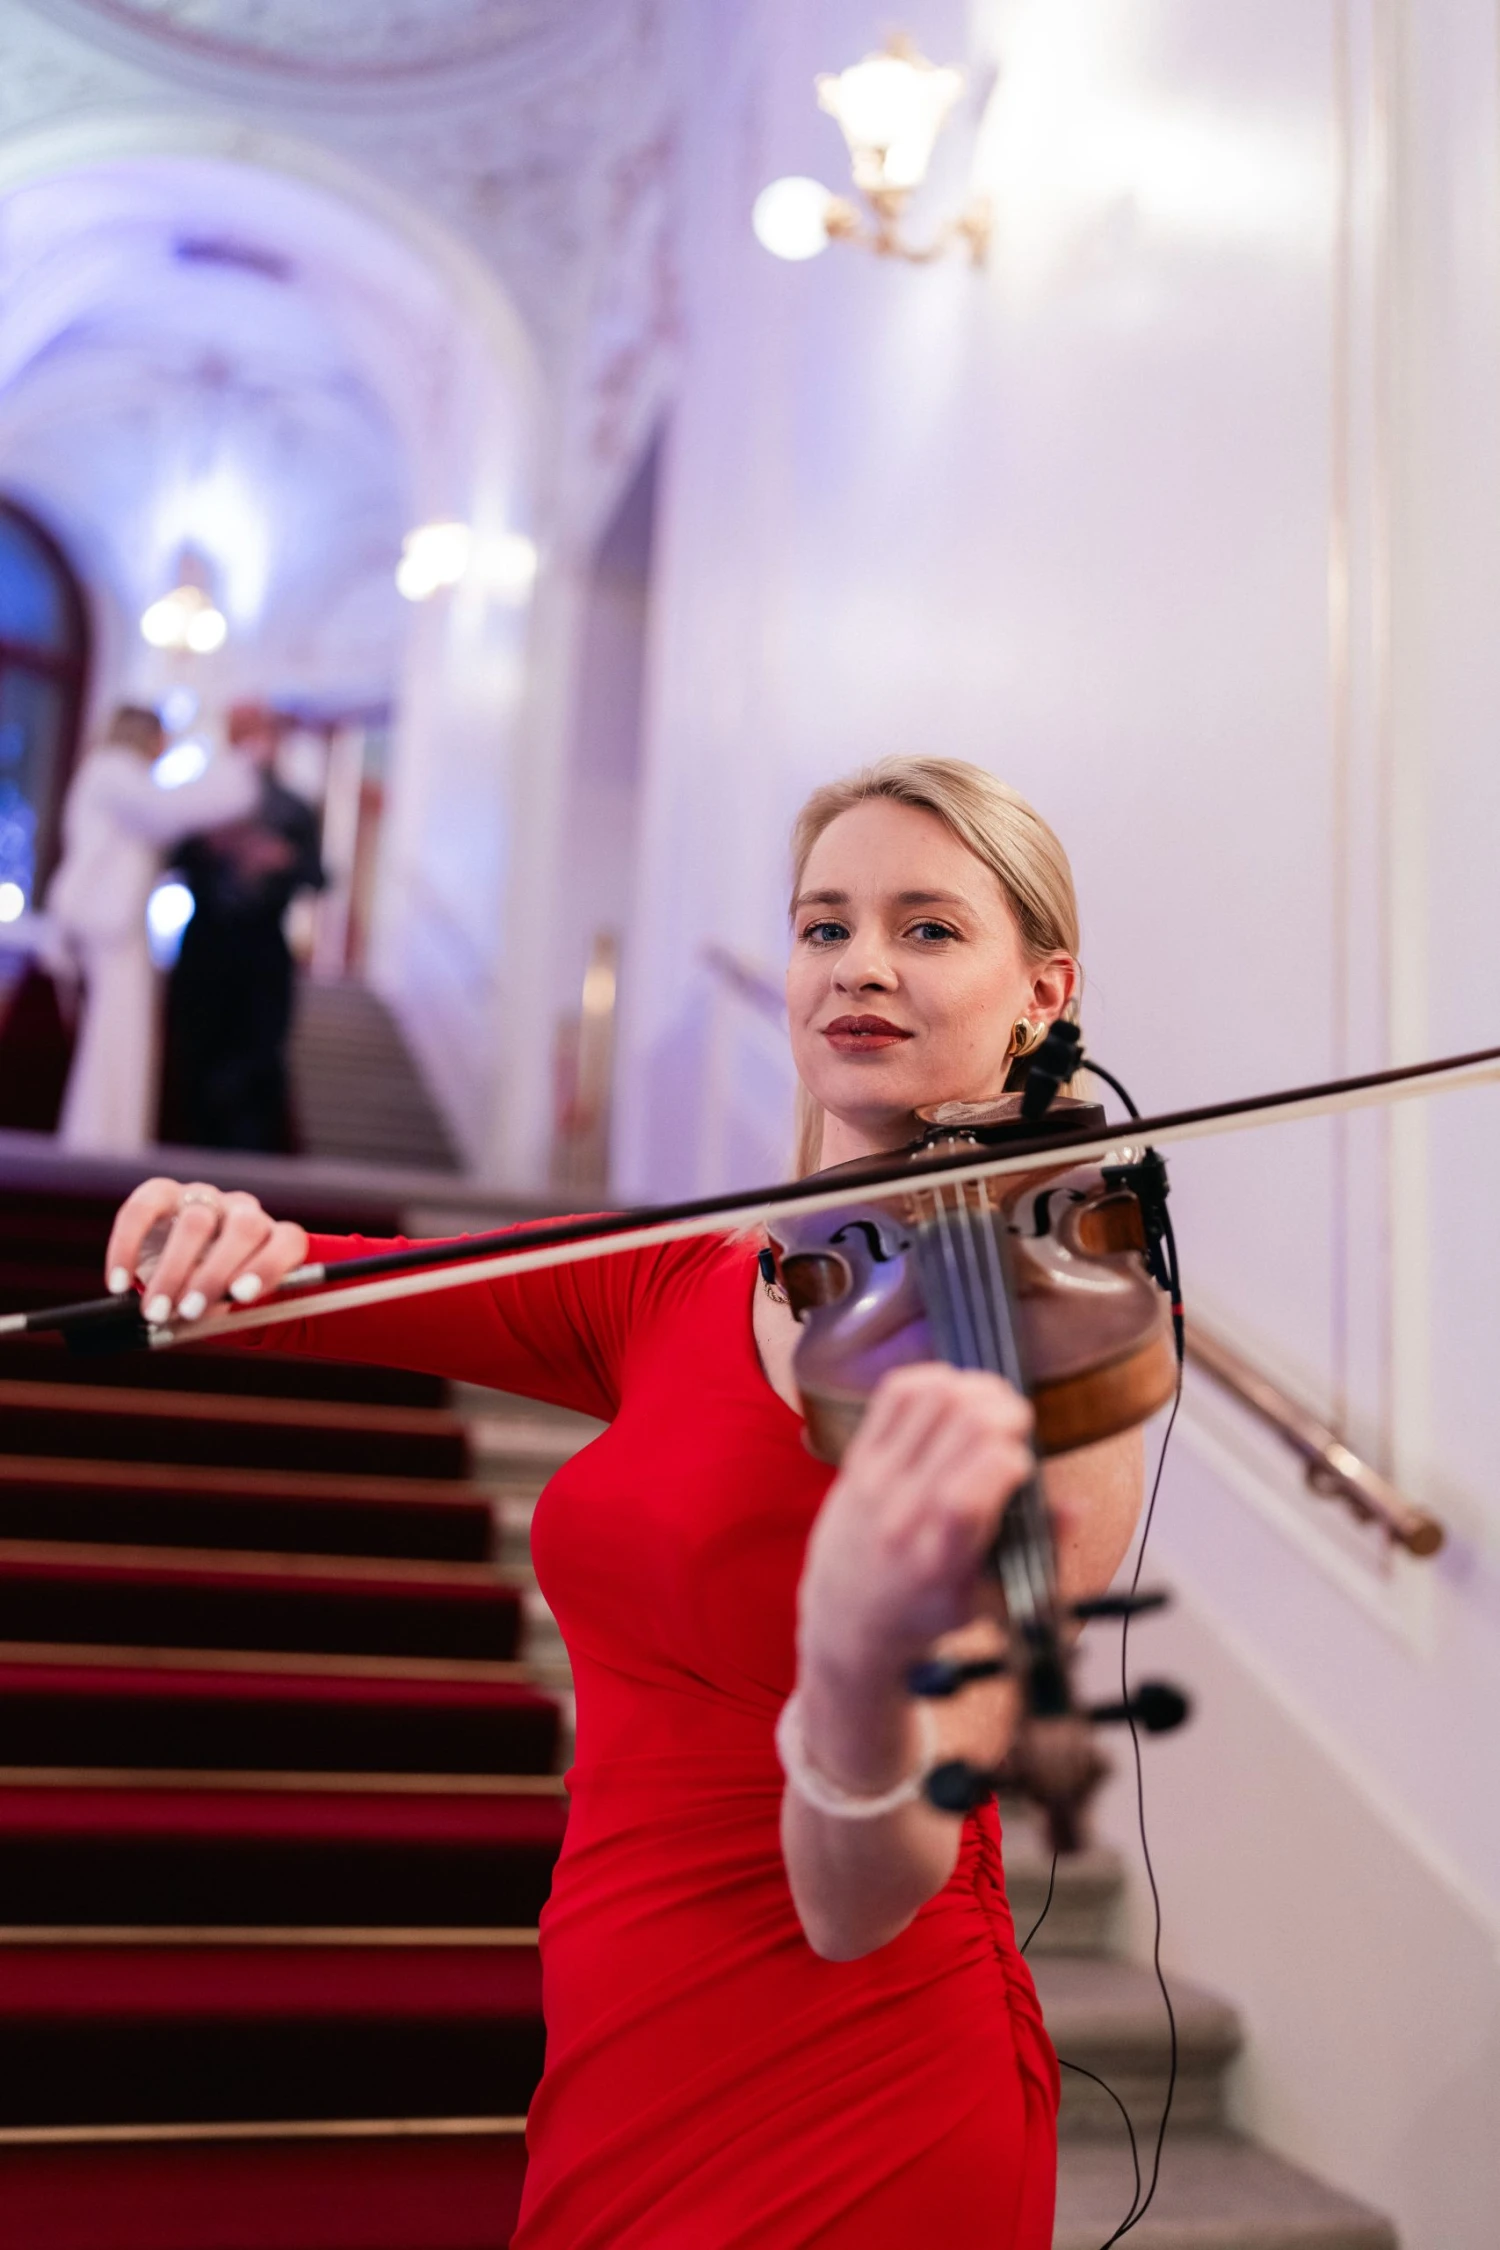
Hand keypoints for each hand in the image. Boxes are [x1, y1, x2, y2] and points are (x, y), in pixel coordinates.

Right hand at [104, 1178, 308, 1324]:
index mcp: (272, 1237)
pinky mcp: (161, 1192)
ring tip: (155, 1311)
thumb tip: (200, 1314)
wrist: (179, 1272)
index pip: (287, 1241)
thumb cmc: (208, 1294)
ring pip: (196, 1223)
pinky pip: (142, 1211)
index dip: (269, 1265)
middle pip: (244, 1230)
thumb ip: (221, 1307)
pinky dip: (126, 1248)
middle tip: (190, 1310)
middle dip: (216, 1274)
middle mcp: (243, 1210)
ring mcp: (204, 1197)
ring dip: (173, 1270)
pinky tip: (117, 1283)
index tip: (240, 1296)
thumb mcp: (223, 1305)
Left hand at [797, 1363, 1036, 1692]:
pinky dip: (934, 1379)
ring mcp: (875, 1482)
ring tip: (992, 1404)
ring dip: (974, 1389)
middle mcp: (903, 1516)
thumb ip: (1036, 1554)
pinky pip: (896, 1394)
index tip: (1022, 1466)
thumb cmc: (926, 1612)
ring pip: (933, 1399)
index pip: (970, 1493)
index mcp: (941, 1561)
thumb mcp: (987, 1603)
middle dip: (1005, 1412)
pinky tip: (954, 1393)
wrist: (847, 1619)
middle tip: (1017, 1424)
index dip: (1010, 1462)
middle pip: (962, 1428)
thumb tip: (1075, 1507)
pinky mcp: (857, 1459)